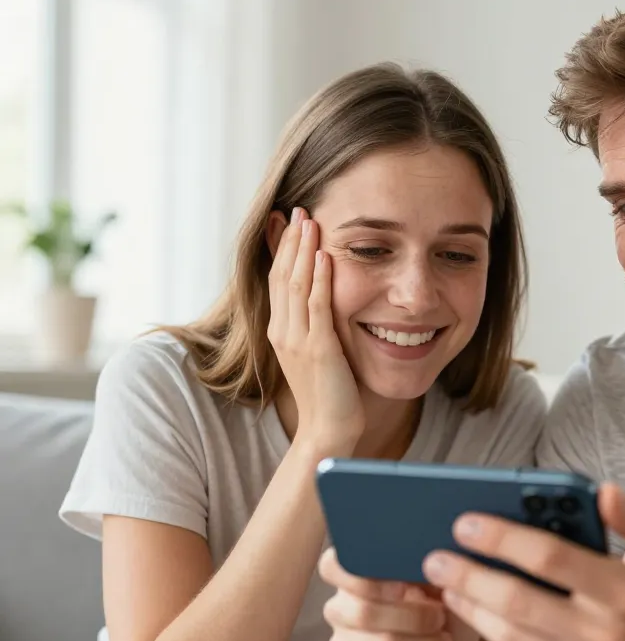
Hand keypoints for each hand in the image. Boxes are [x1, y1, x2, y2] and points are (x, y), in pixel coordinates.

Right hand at [268, 207, 363, 457]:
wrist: (328, 431)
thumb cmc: (330, 394)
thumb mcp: (318, 352)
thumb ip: (317, 325)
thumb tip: (324, 301)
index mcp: (281, 332)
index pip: (278, 280)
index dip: (283, 249)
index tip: (289, 220)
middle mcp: (283, 332)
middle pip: (282, 276)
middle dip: (290, 241)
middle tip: (299, 209)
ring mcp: (298, 340)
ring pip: (295, 285)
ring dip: (303, 250)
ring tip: (309, 220)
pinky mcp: (318, 350)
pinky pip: (317, 307)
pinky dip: (319, 279)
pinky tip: (324, 256)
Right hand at [318, 548, 480, 640]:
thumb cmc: (440, 605)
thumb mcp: (437, 577)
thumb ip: (424, 564)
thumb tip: (428, 560)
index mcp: (355, 574)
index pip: (332, 566)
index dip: (365, 579)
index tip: (402, 586)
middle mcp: (341, 608)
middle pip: (364, 613)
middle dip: (414, 617)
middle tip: (439, 617)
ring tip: (442, 640)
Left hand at [421, 485, 624, 640]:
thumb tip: (604, 492)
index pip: (550, 557)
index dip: (502, 538)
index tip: (466, 522)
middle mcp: (605, 635)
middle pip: (518, 601)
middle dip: (468, 575)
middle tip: (435, 557)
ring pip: (511, 637)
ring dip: (471, 607)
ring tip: (447, 582)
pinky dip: (492, 639)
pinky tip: (475, 613)